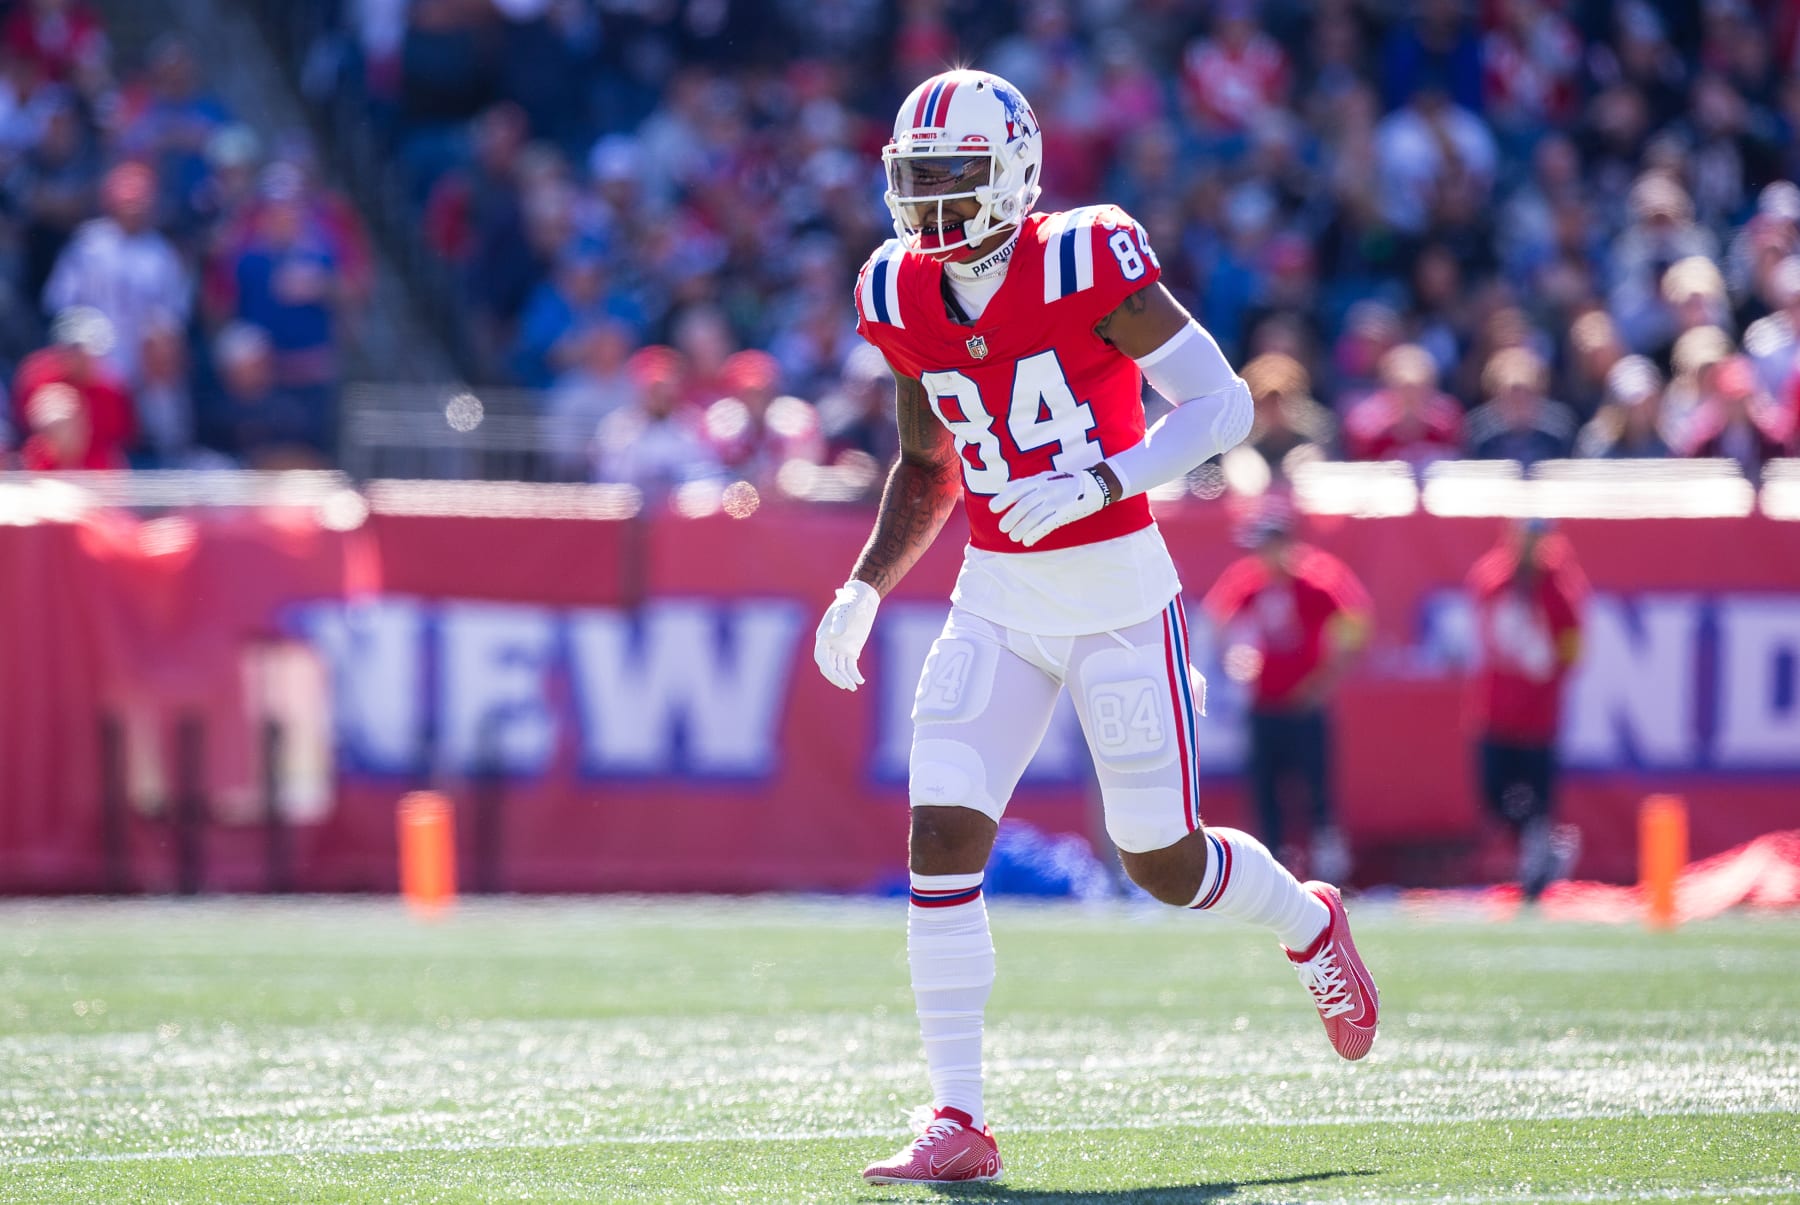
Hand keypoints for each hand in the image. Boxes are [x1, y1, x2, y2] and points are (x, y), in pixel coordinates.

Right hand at [814, 579, 880, 690]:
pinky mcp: (852, 650)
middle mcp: (830, 645)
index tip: (834, 675)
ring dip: (845, 678)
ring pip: (840, 668)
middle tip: (846, 686)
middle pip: (830, 666)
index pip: (821, 656)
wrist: (863, 598)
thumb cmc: (851, 601)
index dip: (826, 667)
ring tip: (853, 687)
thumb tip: (837, 632)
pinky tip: (860, 680)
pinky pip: (851, 666)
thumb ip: (840, 620)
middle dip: (837, 677)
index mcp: (823, 636)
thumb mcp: (845, 609)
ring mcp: (840, 649)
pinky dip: (855, 674)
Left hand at [989, 469, 1105, 546]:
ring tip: (1013, 537)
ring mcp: (1056, 501)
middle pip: (1023, 505)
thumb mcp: (1044, 477)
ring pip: (1033, 517)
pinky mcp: (1065, 513)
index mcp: (1039, 480)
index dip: (1004, 499)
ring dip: (1021, 529)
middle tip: (1003, 528)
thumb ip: (1023, 483)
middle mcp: (1046, 489)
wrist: (1093, 485)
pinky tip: (1027, 541)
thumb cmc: (1064, 482)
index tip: (993, 509)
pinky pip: (1047, 525)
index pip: (1017, 489)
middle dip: (1011, 518)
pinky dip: (1035, 534)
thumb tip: (1001, 488)